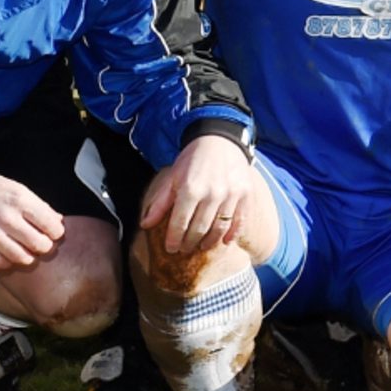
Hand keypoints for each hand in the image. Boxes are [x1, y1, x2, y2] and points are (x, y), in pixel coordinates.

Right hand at [0, 170, 66, 273]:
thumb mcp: (20, 190)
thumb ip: (40, 207)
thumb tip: (58, 221)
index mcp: (21, 201)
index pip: (50, 225)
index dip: (57, 232)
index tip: (53, 232)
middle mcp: (7, 218)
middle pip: (39, 244)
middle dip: (45, 246)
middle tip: (42, 243)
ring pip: (21, 257)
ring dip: (29, 257)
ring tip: (28, 251)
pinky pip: (0, 263)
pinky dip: (9, 262)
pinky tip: (10, 254)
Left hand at [141, 134, 256, 255]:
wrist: (220, 140)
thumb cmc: (192, 160)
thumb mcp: (172, 177)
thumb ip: (160, 202)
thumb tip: (145, 224)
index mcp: (190, 189)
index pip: (179, 223)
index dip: (173, 239)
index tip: (170, 249)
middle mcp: (212, 193)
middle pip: (199, 229)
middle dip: (189, 243)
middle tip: (184, 249)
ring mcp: (231, 195)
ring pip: (219, 228)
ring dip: (209, 242)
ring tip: (201, 246)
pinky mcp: (245, 194)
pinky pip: (240, 221)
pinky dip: (232, 234)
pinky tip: (224, 242)